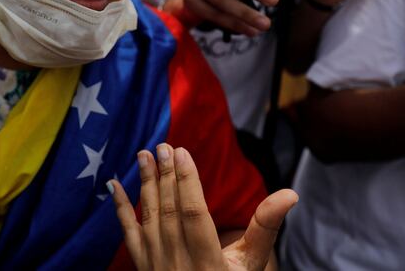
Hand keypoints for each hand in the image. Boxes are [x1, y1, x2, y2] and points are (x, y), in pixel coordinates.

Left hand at [110, 144, 297, 270]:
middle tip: (163, 146)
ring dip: (146, 184)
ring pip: (150, 217)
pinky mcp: (143, 266)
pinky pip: (128, 234)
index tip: (182, 152)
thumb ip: (265, 227)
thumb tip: (290, 194)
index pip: (194, 213)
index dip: (187, 181)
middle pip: (170, 211)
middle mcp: (179, 263)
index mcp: (209, 262)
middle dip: (166, 175)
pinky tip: (114, 185)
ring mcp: (157, 265)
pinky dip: (120, 208)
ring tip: (144, 155)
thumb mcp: (252, 263)